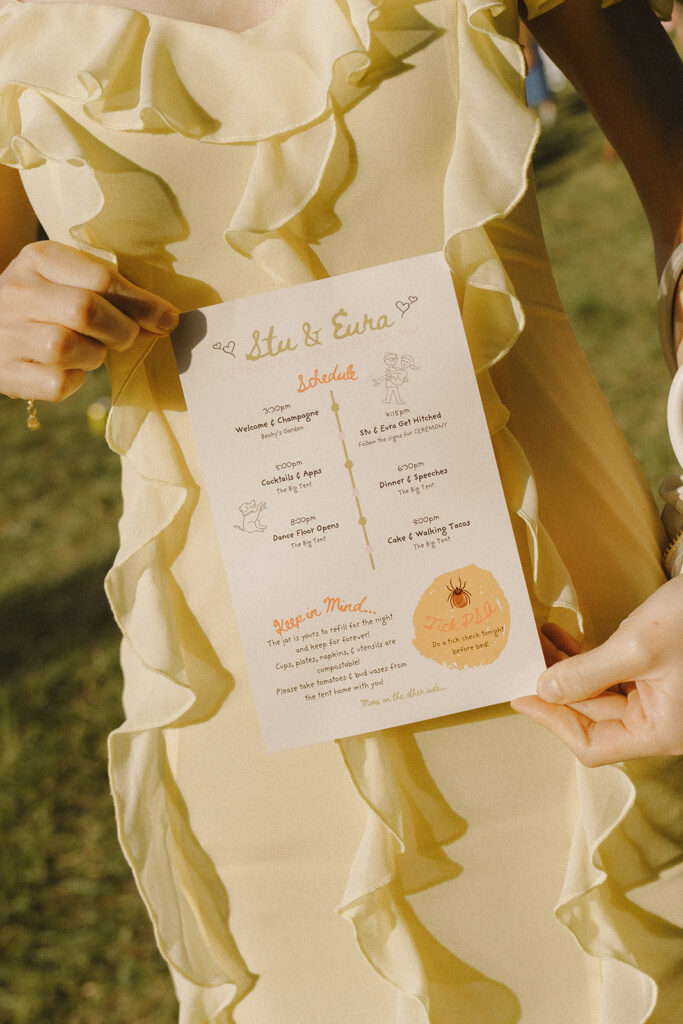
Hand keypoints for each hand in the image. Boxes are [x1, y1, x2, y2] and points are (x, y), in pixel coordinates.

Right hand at [0, 241, 179, 401]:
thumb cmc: (48, 301)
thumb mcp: (71, 279)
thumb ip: (114, 293)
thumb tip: (166, 319)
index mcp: (39, 259)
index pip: (102, 278)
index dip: (143, 303)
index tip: (168, 319)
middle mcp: (18, 292)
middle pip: (86, 311)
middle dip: (121, 330)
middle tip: (127, 337)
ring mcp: (7, 334)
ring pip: (67, 348)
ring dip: (94, 356)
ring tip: (90, 349)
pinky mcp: (6, 373)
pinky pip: (56, 384)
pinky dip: (74, 382)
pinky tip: (70, 370)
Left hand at [511, 575, 682, 764]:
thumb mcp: (636, 647)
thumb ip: (587, 674)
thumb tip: (546, 691)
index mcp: (660, 731)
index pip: (593, 745)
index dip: (553, 723)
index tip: (522, 698)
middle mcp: (660, 721)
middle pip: (592, 718)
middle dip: (555, 690)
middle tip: (522, 664)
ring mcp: (659, 699)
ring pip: (598, 694)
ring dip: (566, 670)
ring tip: (536, 644)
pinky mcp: (656, 675)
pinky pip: (611, 676)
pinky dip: (585, 659)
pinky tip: (559, 637)